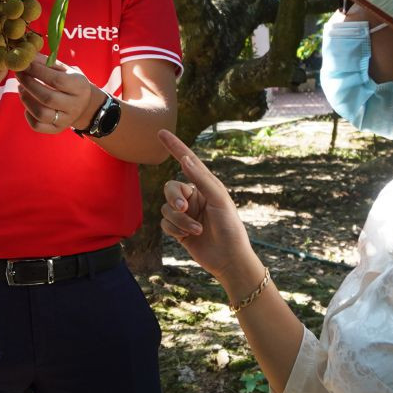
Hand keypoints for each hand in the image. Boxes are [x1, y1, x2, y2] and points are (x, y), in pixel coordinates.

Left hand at [16, 57, 101, 134]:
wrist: (84, 105)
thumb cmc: (71, 82)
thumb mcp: (66, 70)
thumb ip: (48, 63)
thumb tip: (28, 56)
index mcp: (79, 87)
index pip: (56, 80)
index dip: (38, 71)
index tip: (25, 64)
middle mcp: (74, 105)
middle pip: (47, 98)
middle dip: (29, 84)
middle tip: (19, 74)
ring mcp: (66, 120)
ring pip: (41, 113)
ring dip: (26, 99)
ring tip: (21, 87)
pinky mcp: (57, 129)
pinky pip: (37, 126)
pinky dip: (28, 115)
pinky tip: (27, 104)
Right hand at [158, 129, 262, 289]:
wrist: (229, 259)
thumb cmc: (230, 228)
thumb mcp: (219, 200)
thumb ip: (201, 180)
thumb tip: (184, 159)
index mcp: (206, 186)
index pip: (187, 161)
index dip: (174, 146)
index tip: (161, 132)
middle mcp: (194, 197)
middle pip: (170, 188)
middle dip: (174, 199)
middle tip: (184, 209)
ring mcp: (185, 214)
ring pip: (166, 208)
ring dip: (179, 221)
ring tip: (196, 230)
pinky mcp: (178, 230)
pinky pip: (164, 223)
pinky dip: (175, 229)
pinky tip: (188, 237)